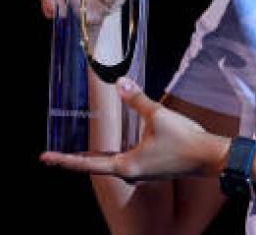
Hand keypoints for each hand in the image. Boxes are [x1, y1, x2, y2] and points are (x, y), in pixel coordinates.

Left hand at [41, 77, 229, 181]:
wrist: (210, 157)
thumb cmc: (184, 140)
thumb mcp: (158, 116)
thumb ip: (136, 100)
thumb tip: (120, 82)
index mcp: (126, 165)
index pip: (87, 162)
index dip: (64, 159)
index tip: (45, 157)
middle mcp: (129, 172)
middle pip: (95, 165)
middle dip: (75, 159)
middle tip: (52, 155)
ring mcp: (140, 173)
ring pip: (109, 163)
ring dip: (93, 158)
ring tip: (75, 153)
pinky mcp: (150, 170)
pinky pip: (123, 161)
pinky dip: (110, 155)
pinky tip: (109, 149)